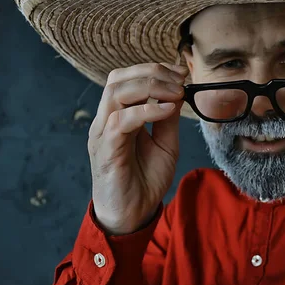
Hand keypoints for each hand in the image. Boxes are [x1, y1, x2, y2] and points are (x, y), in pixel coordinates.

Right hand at [87, 63, 187, 234]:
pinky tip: (167, 111)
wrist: (133, 214)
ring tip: (175, 94)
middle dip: (151, 72)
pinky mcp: (106, 150)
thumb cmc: (146, 179)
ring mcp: (103, 134)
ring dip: (149, 87)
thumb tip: (178, 92)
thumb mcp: (166, 143)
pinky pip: (120, 121)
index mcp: (119, 115)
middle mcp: (107, 120)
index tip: (181, 73)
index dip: (154, 70)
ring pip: (115, 93)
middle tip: (179, 81)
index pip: (126, 78)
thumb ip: (168, 118)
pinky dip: (147, 110)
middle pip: (117, 79)